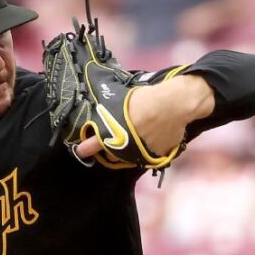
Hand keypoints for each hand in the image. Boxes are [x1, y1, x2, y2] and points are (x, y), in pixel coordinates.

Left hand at [76, 74, 214, 158]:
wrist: (173, 104)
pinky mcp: (158, 155)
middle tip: (118, 138)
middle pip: (115, 154)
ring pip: (132, 156)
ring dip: (131, 149)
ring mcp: (142, 154)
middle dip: (113, 149)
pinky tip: (156, 134)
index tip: (81, 150)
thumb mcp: (123, 99)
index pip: (96, 143)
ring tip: (138, 135)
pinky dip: (152, 146)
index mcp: (115, 132)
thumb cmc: (146, 98)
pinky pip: (151, 153)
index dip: (87, 147)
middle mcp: (126, 147)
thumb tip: (103, 104)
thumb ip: (111, 108)